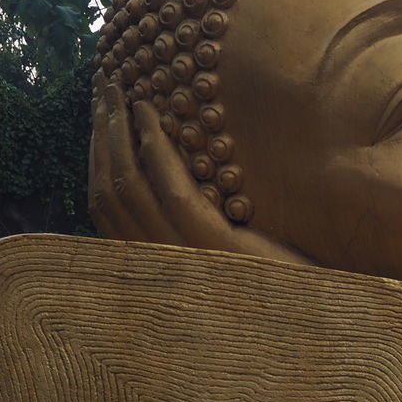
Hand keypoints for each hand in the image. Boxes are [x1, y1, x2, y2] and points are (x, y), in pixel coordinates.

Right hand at [89, 75, 309, 264]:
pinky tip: (150, 114)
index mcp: (153, 266)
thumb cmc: (269, 280)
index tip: (99, 119)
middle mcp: (155, 264)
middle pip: (109, 189)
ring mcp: (179, 256)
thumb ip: (189, 229)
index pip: (107, 206)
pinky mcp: (209, 245)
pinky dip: (155, 147)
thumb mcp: (219, 254)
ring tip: (118, 91)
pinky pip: (171, 190)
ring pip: (127, 184)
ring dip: (117, 130)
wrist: (305, 313)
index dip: (96, 158)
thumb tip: (172, 182)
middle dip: (100, 134)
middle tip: (101, 89)